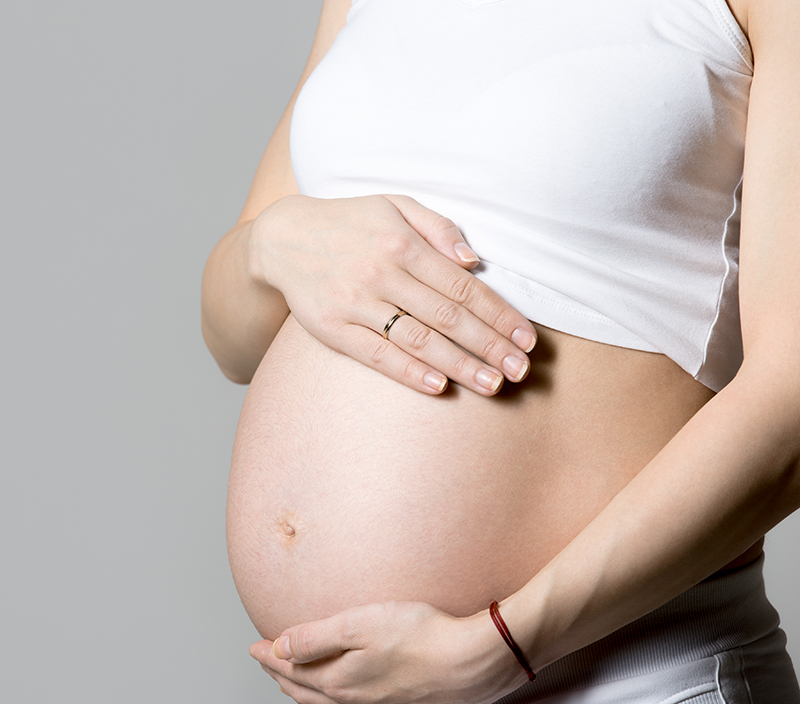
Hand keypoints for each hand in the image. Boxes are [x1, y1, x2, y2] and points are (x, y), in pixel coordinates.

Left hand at [249, 601, 527, 703]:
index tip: (255, 647)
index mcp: (339, 679)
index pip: (292, 669)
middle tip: (268, 662)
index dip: (270, 656)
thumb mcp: (360, 622)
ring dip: (304, 700)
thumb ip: (316, 638)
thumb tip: (279, 648)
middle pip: (305, 692)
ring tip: (293, 687)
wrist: (470, 663)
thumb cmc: (420, 635)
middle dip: (281, 676)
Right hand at [251, 194, 535, 394]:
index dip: (499, 314)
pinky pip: (377, 355)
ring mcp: (355, 304)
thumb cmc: (350, 224)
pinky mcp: (333, 329)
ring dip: (459, 365)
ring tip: (493, 385)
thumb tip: (474, 263)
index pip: (463, 286)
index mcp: (402, 244)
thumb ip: (438, 228)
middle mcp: (381, 273)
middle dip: (490, 346)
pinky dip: (409, 372)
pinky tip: (439, 387)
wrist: (282, 239)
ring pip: (418, 340)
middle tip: (521, 371)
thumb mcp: (394, 206)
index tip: (527, 338)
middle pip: (448, 317)